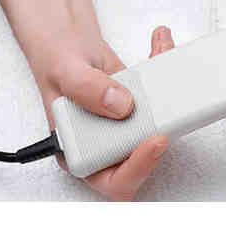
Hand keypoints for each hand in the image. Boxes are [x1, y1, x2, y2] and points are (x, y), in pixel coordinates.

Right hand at [35, 25, 174, 200]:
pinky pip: (162, 97)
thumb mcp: (64, 71)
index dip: (138, 167)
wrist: (64, 43)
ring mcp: (127, 124)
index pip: (114, 181)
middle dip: (161, 129)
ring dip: (169, 98)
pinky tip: (161, 46)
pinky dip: (164, 71)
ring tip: (165, 65)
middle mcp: (106, 142)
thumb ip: (86, 89)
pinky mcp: (142, 104)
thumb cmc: (55, 64)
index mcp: (79, 152)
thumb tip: (120, 106)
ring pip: (160, 124)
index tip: (154, 140)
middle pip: (144, 154)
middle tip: (169, 106)